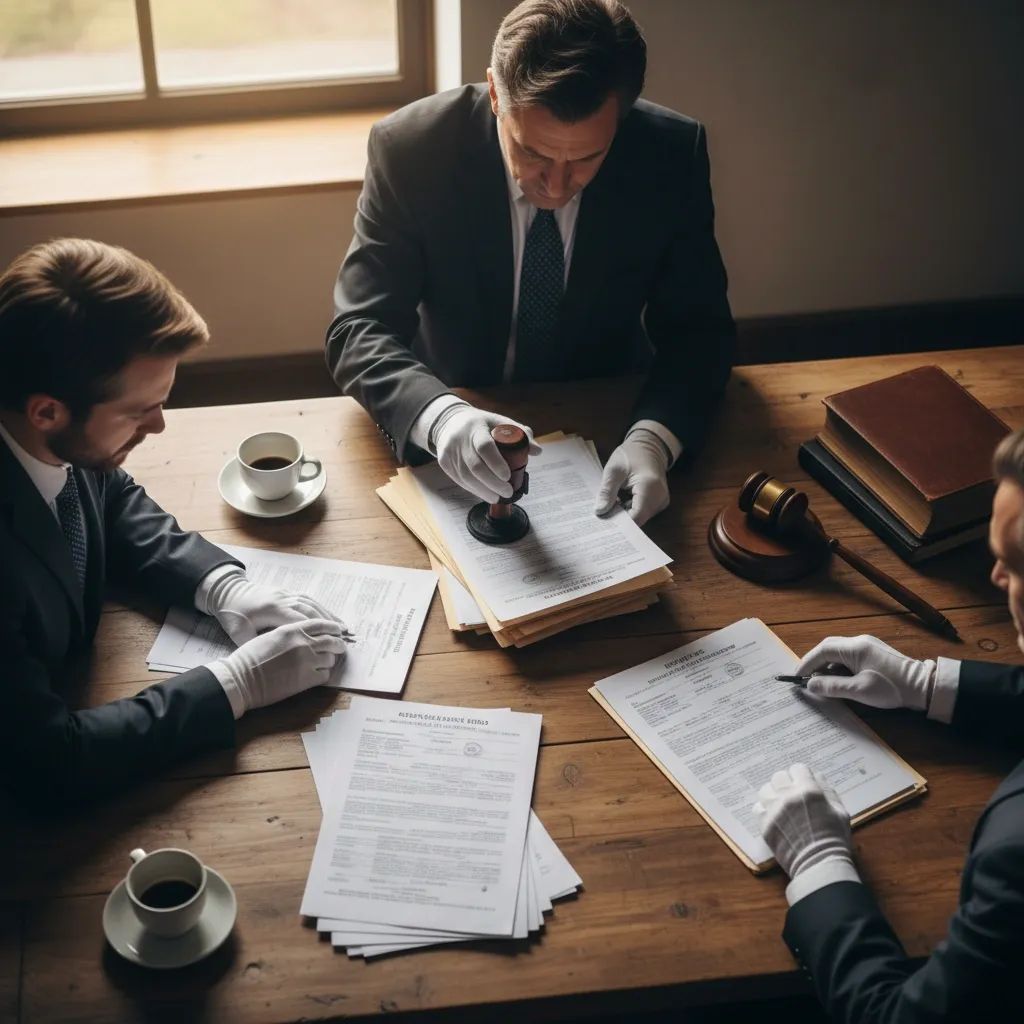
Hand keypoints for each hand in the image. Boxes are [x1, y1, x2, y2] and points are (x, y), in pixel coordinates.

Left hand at [206, 572, 348, 645]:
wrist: (228, 591)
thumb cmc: (232, 615)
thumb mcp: (238, 633)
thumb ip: (255, 644)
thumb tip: (272, 659)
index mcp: (272, 609)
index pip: (299, 621)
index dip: (316, 631)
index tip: (329, 641)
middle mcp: (283, 599)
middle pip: (310, 611)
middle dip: (328, 624)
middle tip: (343, 637)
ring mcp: (287, 594)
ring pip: (312, 604)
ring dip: (328, 615)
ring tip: (343, 628)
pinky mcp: (288, 592)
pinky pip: (308, 600)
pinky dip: (321, 608)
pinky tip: (330, 617)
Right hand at [214, 619, 347, 713]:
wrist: (240, 679)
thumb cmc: (248, 658)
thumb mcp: (270, 636)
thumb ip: (289, 634)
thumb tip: (302, 636)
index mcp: (292, 630)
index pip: (321, 624)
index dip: (332, 627)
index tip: (338, 630)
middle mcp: (303, 643)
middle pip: (331, 640)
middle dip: (338, 644)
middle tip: (340, 647)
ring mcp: (307, 661)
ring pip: (331, 658)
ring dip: (329, 660)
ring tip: (324, 663)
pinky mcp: (306, 679)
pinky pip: (325, 675)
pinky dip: (323, 675)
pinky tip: (317, 675)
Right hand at [432, 404, 540, 502]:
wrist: (449, 422)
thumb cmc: (480, 424)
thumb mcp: (499, 422)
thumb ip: (520, 434)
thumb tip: (537, 451)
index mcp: (476, 427)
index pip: (485, 447)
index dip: (497, 463)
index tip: (508, 476)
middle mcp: (460, 439)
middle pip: (475, 466)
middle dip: (493, 483)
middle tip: (507, 492)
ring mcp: (450, 452)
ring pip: (466, 477)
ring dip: (484, 491)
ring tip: (498, 497)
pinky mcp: (444, 462)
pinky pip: (460, 480)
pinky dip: (474, 489)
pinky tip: (485, 494)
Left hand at [594, 429, 669, 525]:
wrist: (649, 446)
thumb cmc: (631, 454)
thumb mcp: (613, 470)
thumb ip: (607, 491)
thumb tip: (600, 511)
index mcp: (650, 488)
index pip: (636, 516)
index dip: (619, 523)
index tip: (602, 524)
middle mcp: (660, 498)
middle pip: (638, 519)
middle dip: (619, 519)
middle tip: (600, 517)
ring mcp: (661, 502)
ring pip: (640, 517)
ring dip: (623, 514)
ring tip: (608, 508)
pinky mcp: (658, 503)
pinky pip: (642, 512)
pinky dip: (629, 510)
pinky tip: (617, 505)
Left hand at [753, 763, 853, 879]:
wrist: (819, 865)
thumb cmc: (834, 839)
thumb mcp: (840, 812)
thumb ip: (828, 790)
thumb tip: (816, 776)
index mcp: (809, 791)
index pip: (798, 768)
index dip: (802, 775)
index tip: (804, 783)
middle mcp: (788, 796)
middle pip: (779, 776)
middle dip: (787, 782)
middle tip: (793, 793)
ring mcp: (774, 810)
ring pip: (766, 789)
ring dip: (773, 794)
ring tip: (781, 804)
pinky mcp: (765, 824)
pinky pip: (759, 807)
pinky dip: (766, 809)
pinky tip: (775, 816)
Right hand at [796, 635, 935, 710]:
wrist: (924, 686)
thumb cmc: (891, 687)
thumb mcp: (859, 690)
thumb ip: (832, 686)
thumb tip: (811, 684)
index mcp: (854, 647)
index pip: (822, 650)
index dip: (807, 663)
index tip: (796, 676)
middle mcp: (859, 642)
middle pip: (828, 648)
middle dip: (815, 663)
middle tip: (805, 679)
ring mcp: (867, 646)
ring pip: (838, 653)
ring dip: (827, 667)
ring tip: (821, 683)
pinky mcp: (873, 653)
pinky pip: (848, 657)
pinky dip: (839, 667)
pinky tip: (838, 680)